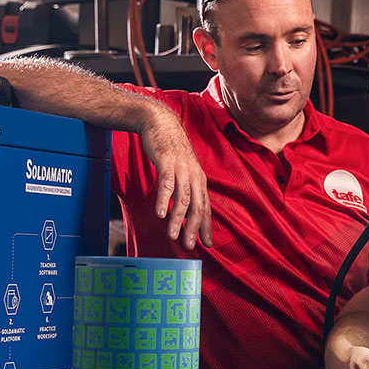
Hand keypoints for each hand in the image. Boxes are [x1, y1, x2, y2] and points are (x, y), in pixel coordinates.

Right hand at [141, 117, 213, 248]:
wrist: (161, 123)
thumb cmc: (171, 149)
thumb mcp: (183, 169)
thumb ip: (185, 188)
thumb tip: (185, 208)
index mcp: (199, 179)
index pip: (206, 207)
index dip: (206, 226)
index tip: (207, 244)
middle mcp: (194, 176)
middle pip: (197, 206)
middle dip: (194, 228)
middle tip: (189, 245)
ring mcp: (181, 169)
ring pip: (183, 198)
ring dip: (178, 219)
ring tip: (174, 235)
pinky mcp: (167, 163)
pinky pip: (166, 185)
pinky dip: (163, 200)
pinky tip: (160, 214)